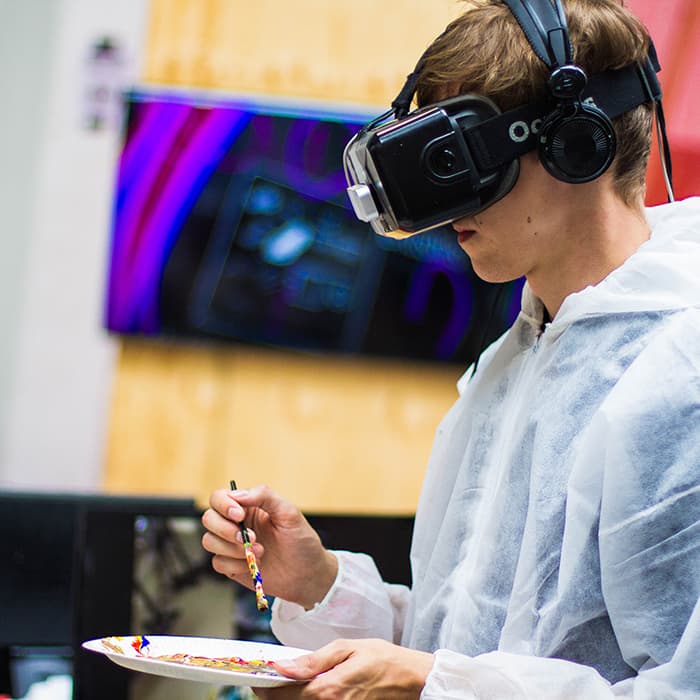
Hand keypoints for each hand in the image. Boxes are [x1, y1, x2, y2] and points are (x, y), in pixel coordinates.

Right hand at [201, 484, 337, 608]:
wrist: (307, 574)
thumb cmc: (300, 540)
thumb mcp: (288, 512)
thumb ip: (264, 496)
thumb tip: (238, 494)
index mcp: (247, 506)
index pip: (219, 497)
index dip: (223, 504)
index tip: (239, 516)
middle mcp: (236, 524)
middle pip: (208, 518)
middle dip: (225, 530)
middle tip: (249, 538)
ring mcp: (232, 545)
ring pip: (209, 541)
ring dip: (232, 548)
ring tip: (259, 552)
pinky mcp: (231, 566)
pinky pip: (217, 563)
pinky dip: (234, 564)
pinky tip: (253, 565)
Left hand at [254, 639, 433, 698]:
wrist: (412, 681)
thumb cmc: (383, 659)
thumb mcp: (347, 648)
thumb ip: (313, 659)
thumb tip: (283, 666)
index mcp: (327, 690)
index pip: (283, 694)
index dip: (264, 687)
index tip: (255, 677)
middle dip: (273, 696)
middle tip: (268, 681)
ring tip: (283, 687)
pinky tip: (305, 692)